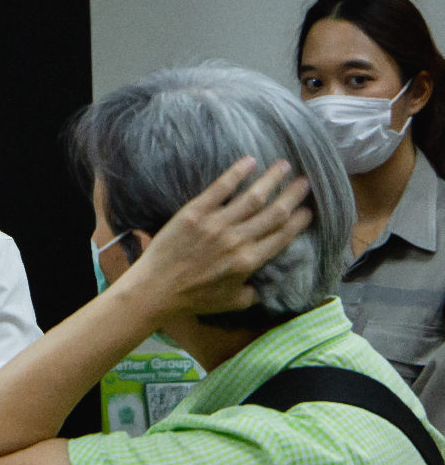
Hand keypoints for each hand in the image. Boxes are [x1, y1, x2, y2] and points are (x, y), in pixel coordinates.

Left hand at [120, 157, 312, 318]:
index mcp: (249, 262)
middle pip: (274, 213)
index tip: (309, 209)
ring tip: (285, 165)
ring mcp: (217, 224)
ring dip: (271, 180)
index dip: (298, 221)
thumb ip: (253, 293)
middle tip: (305, 181)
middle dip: (292, 196)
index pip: (282, 236)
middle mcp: (238, 240)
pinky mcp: (195, 212)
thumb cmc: (193, 298)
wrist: (156, 289)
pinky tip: (250, 161)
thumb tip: (264, 284)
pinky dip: (236, 173)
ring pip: (252, 197)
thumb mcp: (231, 303)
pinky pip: (220, 188)